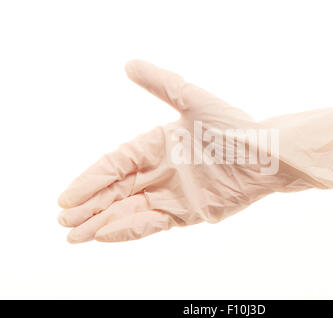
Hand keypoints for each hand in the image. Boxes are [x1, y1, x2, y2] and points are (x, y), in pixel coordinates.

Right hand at [57, 60, 310, 242]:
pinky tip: (106, 234)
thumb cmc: (233, 127)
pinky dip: (128, 229)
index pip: (114, 164)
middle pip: (116, 191)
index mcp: (155, 145)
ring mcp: (170, 193)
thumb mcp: (194, 100)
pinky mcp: (184, 212)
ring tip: (75, 236)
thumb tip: (129, 63)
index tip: (67, 197)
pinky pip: (151, 223)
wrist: (265, 157)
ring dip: (101, 222)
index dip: (90, 181)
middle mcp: (158, 170)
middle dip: (89, 206)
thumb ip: (162, 84)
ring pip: (128, 210)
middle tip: (63, 220)